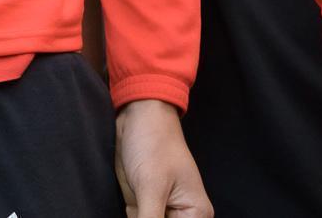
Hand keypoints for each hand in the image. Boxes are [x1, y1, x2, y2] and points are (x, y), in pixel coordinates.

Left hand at [116, 99, 212, 217]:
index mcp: (196, 215)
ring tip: (133, 204)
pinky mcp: (141, 206)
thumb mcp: (151, 187)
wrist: (138, 115)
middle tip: (137, 210)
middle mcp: (181, 217)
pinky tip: (125, 208)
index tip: (142, 216)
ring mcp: (160, 212)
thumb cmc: (154, 143)